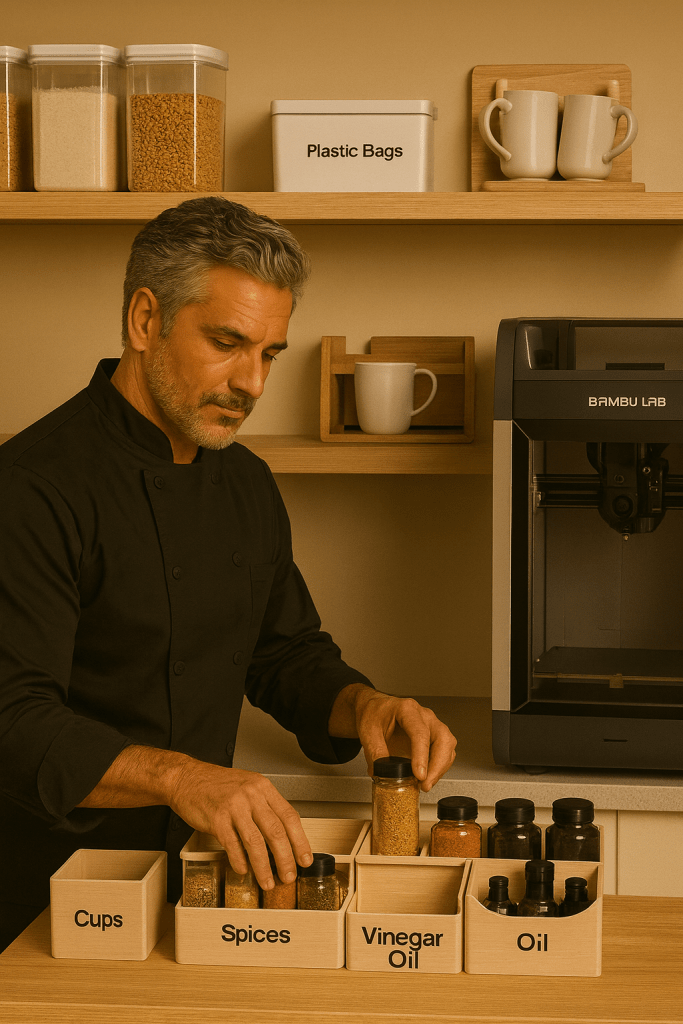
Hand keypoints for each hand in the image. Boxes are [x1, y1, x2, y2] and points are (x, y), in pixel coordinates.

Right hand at [169, 760, 311, 889]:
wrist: (187, 778)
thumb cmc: (217, 785)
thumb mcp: (248, 787)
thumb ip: (264, 807)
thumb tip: (281, 837)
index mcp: (263, 788)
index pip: (289, 816)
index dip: (300, 841)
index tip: (304, 858)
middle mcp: (251, 795)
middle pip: (276, 831)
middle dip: (285, 858)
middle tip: (288, 876)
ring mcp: (234, 806)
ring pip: (255, 841)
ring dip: (263, 866)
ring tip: (267, 881)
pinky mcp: (216, 818)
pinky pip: (232, 844)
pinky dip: (239, 861)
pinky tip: (243, 870)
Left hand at [329, 685, 456, 790]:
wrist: (376, 708)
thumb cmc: (374, 714)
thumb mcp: (368, 731)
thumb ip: (374, 752)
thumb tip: (382, 774)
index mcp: (407, 710)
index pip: (420, 732)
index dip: (421, 755)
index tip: (419, 775)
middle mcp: (424, 715)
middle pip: (442, 739)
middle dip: (437, 765)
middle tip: (424, 784)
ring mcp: (432, 725)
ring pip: (448, 746)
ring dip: (440, 768)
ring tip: (425, 784)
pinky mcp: (434, 736)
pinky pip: (445, 752)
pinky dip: (439, 767)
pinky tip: (427, 778)